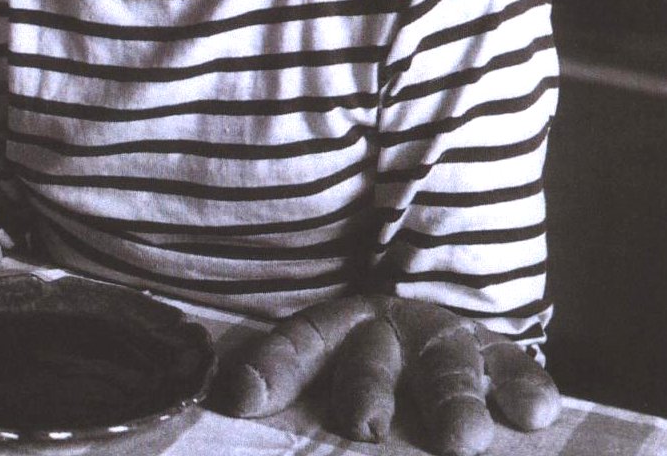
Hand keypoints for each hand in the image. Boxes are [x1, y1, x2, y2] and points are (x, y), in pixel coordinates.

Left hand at [214, 294, 559, 455]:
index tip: (242, 398)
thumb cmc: (365, 370)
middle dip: (367, 388)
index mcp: (335, 333)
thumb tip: (232, 404)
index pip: (296, 345)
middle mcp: (386, 330)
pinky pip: (512, 365)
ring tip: (462, 439)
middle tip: (364, 427)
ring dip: (452, 396)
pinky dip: (523, 385)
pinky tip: (532, 412)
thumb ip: (286, 394)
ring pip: (444, 361)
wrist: (431, 324)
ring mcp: (443, 339)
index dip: (270, 369)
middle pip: (371, 355)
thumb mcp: (325, 378)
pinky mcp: (496, 354)